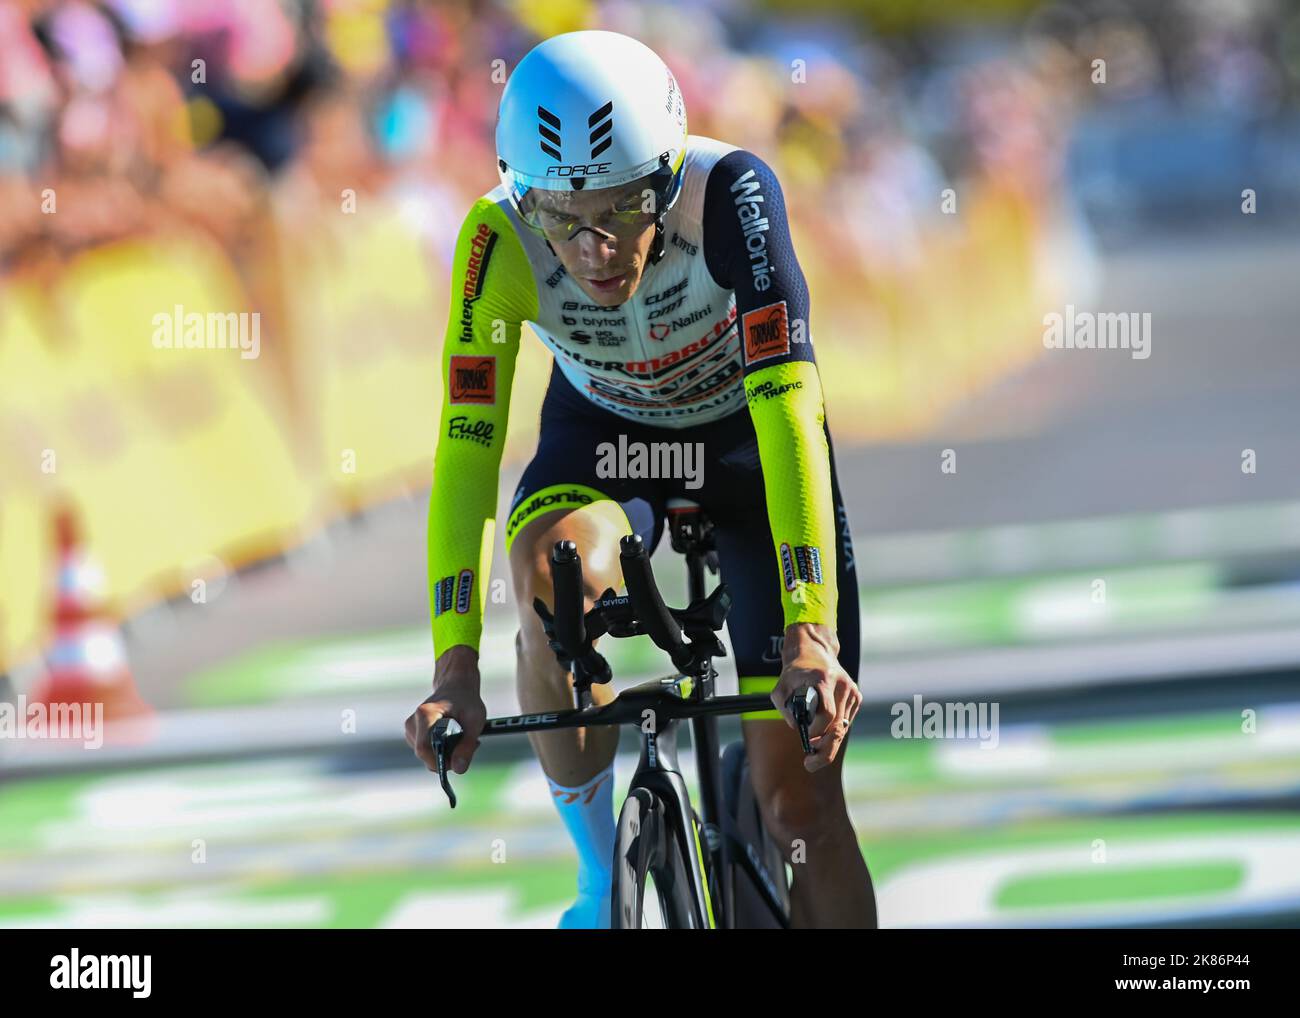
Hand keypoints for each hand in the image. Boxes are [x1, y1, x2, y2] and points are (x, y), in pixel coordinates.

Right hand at [406, 645, 486, 774]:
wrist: (457, 687)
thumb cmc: (467, 701)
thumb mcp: (474, 721)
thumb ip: (466, 746)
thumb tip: (458, 769)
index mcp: (425, 714)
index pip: (423, 749)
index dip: (440, 762)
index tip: (458, 761)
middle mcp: (412, 722)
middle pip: (425, 755)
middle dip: (448, 757)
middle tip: (469, 745)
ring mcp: (410, 729)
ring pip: (426, 756)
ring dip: (446, 754)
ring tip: (462, 738)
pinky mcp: (413, 735)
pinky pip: (427, 752)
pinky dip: (440, 751)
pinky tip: (452, 739)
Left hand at [771, 623, 858, 771]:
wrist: (813, 651)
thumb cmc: (793, 673)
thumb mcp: (779, 688)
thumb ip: (784, 709)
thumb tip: (798, 728)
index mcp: (823, 679)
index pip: (827, 714)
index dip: (817, 731)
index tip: (806, 739)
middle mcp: (842, 684)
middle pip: (837, 727)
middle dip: (825, 750)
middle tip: (809, 764)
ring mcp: (852, 690)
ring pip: (842, 727)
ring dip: (827, 740)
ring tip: (812, 747)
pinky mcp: (857, 695)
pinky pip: (846, 721)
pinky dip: (834, 729)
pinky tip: (823, 727)